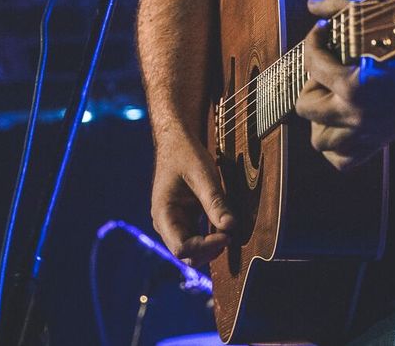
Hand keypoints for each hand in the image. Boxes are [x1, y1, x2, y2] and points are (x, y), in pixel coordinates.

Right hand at [149, 136, 239, 265]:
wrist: (176, 140)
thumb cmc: (185, 154)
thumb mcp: (202, 175)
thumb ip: (215, 202)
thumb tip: (231, 226)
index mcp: (163, 214)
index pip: (181, 248)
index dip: (205, 247)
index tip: (227, 235)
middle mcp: (165, 224)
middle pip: (186, 254)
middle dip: (209, 250)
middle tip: (230, 235)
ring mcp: (174, 223)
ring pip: (192, 250)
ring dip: (211, 246)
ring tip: (229, 231)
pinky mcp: (185, 219)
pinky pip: (197, 238)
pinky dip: (211, 238)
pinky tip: (224, 228)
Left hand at [295, 0, 394, 170]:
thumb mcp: (382, 16)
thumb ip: (341, 3)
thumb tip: (313, 4)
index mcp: (355, 84)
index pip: (311, 63)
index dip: (313, 42)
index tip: (324, 34)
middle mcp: (356, 114)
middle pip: (305, 105)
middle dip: (312, 83)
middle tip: (329, 70)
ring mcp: (366, 133)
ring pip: (319, 139)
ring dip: (320, 118)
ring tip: (333, 98)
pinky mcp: (377, 144)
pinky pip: (341, 160)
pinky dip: (337, 146)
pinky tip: (344, 123)